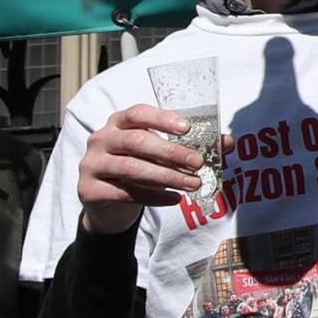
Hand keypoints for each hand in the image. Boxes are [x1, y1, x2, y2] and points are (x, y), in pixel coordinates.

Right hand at [76, 104, 208, 234]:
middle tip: (198, 163)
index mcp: (119, 122)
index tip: (187, 128)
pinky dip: (154, 196)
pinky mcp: (89, 189)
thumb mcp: (161, 155)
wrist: (110, 204)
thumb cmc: (140, 169)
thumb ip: (190, 146)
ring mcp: (92, 164)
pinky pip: (125, 192)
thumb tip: (227, 143)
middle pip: (137, 141)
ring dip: (166, 176)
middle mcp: (101, 138)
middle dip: (171, 152)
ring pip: (131, 167)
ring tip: (193, 184)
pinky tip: (175, 199)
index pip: (137, 113)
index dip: (162, 119)